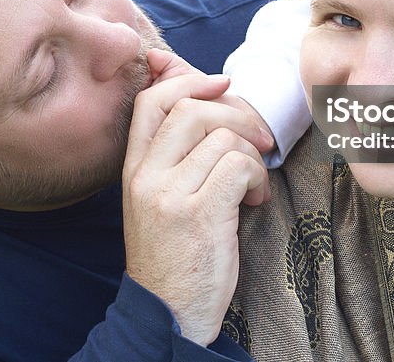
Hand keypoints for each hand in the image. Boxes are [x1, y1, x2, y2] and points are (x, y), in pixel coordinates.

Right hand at [122, 49, 269, 344]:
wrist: (168, 315)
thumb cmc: (174, 256)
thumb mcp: (160, 200)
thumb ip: (176, 157)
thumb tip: (209, 104)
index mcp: (134, 170)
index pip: (150, 101)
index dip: (188, 79)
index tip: (223, 83)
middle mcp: (146, 177)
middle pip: (191, 109)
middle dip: (237, 114)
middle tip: (260, 139)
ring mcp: (170, 194)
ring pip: (222, 137)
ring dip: (253, 155)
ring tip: (254, 184)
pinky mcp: (200, 214)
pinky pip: (239, 166)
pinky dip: (258, 178)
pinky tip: (254, 202)